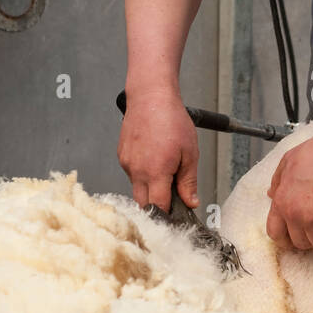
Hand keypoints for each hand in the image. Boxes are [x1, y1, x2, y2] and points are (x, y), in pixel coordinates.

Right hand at [118, 87, 199, 211]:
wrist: (150, 97)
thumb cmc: (171, 119)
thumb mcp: (190, 152)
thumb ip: (188, 181)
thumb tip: (191, 201)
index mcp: (155, 171)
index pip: (158, 207)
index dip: (168, 215)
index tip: (177, 215)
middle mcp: (137, 170)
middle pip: (144, 204)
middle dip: (157, 206)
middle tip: (172, 196)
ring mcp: (127, 163)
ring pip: (137, 189)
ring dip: (150, 189)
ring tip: (164, 170)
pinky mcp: (122, 156)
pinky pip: (132, 175)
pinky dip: (143, 174)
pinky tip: (153, 159)